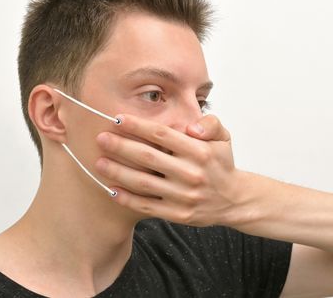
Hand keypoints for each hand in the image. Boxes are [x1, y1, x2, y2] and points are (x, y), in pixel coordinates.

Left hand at [95, 114, 244, 225]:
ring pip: (144, 183)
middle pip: (148, 158)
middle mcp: (191, 174)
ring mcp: (183, 196)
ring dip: (119, 172)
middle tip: (101, 138)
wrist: (233, 199)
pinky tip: (111, 189)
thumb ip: (210, 124)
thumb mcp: (223, 138)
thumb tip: (191, 126)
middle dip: (121, 147)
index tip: (118, 119)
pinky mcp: (178, 214)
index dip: (138, 126)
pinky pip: (147, 206)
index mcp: (200, 152)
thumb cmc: (221, 163)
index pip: (163, 135)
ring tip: (99, 162)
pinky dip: (128, 199)